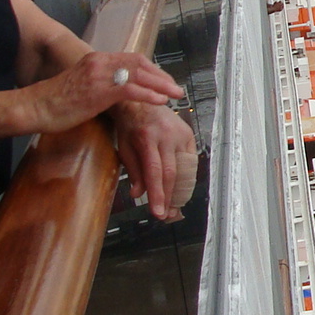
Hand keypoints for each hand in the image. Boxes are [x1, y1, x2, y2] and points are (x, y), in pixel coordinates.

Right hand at [18, 51, 182, 136]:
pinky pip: (130, 89)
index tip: (164, 80)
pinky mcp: (98, 91)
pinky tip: (160, 100)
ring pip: (139, 74)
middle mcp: (99, 62)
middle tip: (176, 88)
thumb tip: (118, 95)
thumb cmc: (54, 103)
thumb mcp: (82, 87)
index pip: (132, 58)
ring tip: (175, 94)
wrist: (33, 107)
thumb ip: (101, 85)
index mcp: (96, 59)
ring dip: (161, 84)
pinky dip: (149, 94)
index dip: (152, 69)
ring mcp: (99, 75)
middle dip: (161, 76)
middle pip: (140, 63)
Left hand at [111, 100, 197, 221]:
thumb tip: (137, 193)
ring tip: (174, 206)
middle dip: (170, 197)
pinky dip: (186, 176)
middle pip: (172, 173)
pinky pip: (190, 161)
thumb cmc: (131, 123)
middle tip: (167, 214)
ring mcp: (180, 134)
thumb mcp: (124, 146)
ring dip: (180, 190)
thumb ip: (133, 170)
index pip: (155, 172)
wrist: (142, 100)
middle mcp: (167, 135)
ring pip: (184, 169)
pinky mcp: (188, 134)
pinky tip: (181, 187)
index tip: (158, 212)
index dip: (158, 195)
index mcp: (147, 138)